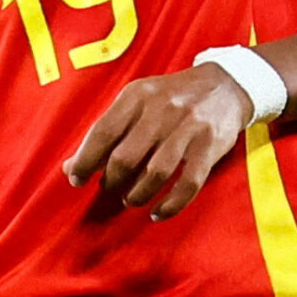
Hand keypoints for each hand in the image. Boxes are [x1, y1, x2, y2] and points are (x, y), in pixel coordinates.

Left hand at [65, 65, 255, 218]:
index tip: (76, 179)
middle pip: (125, 157)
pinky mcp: (209, 146)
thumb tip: (71, 167)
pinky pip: (187, 185)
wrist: (226, 84)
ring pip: (154, 174)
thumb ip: (108, 129)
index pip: (103, 132)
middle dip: (111, 180)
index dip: (85, 160)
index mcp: (138, 95)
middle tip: (109, 188)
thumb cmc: (172, 97)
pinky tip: (158, 212)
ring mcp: (188, 128)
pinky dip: (170, 205)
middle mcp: (162, 109)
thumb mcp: (138, 100)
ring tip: (131, 198)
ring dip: (137, 194)